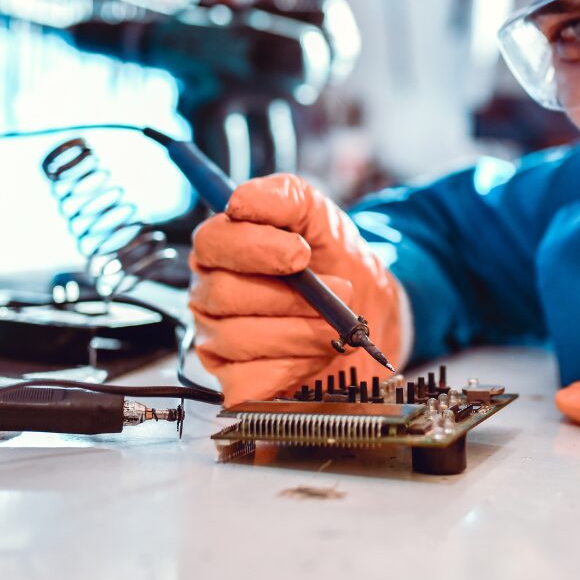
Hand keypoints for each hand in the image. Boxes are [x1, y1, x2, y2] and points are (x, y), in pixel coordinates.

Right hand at [189, 173, 410, 404]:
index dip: (255, 248)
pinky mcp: (235, 381)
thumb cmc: (335, 262)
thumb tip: (240, 202)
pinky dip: (291, 368)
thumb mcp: (320, 217)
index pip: (212, 243)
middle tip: (338, 291)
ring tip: (335, 325)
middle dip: (288, 297)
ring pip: (238, 339)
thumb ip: (284, 198)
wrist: (370, 311)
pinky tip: (315, 355)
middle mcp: (210, 293)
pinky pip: (248, 381)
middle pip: (223, 295)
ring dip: (299, 332)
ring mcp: (218, 340)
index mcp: (222, 249)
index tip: (301, 253)